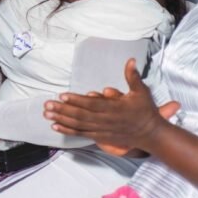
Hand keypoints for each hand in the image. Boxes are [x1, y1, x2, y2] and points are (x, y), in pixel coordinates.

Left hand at [43, 59, 180, 152]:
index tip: (62, 96)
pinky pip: (81, 134)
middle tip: (47, 105)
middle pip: (81, 116)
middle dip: (62, 110)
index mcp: (114, 109)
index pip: (92, 104)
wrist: (151, 135)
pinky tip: (55, 126)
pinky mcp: (100, 137)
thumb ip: (133, 76)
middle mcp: (106, 121)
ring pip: (79, 126)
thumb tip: (131, 60)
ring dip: (61, 120)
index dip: (76, 101)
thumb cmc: (145, 111)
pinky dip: (68, 130)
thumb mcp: (141, 92)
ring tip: (47, 115)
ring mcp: (102, 130)